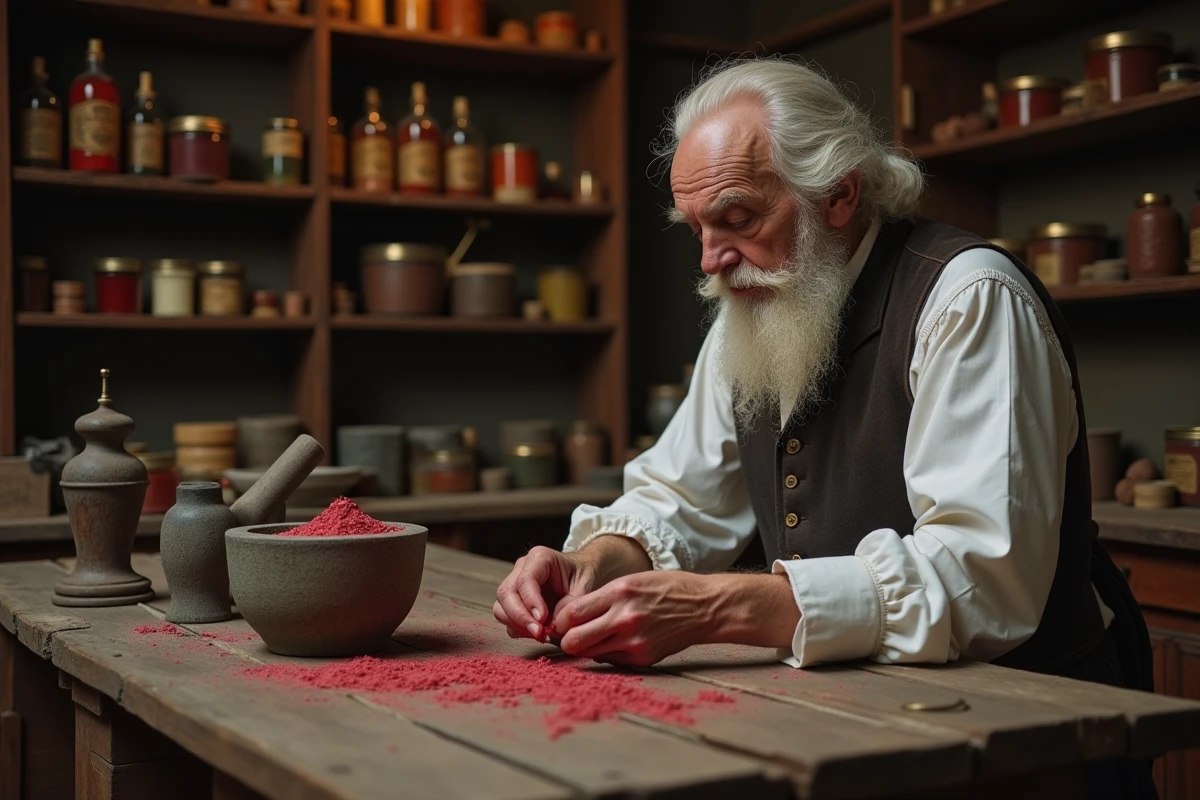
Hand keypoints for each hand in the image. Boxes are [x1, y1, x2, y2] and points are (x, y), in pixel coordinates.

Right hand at [493, 546, 596, 641]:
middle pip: (506, 593)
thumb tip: (554, 623)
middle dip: (519, 617)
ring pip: (501, 607)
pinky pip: (506, 618)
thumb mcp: (586, 586)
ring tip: (540, 635)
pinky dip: (518, 629)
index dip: (530, 602)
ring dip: (517, 625)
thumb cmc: (584, 575)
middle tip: (538, 633)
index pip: (525, 580)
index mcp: (540, 558)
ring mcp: (514, 584)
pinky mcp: (514, 601)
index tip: (542, 620)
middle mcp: (521, 568)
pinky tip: (538, 634)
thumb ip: (572, 603)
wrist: (583, 573)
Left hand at [551, 571, 713, 666]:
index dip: (560, 620)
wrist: (704, 607)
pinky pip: (610, 660)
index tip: (561, 621)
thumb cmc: (666, 589)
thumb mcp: (631, 581)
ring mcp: (634, 641)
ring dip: (586, 648)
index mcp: (619, 593)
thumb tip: (570, 617)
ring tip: (592, 639)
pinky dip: (607, 653)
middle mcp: (624, 618)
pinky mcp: (642, 658)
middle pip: (573, 640)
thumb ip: (602, 599)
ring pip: (589, 654)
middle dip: (566, 640)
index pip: (570, 614)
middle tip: (569, 636)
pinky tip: (616, 643)